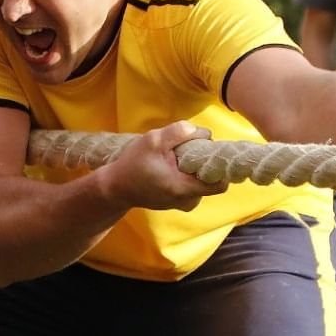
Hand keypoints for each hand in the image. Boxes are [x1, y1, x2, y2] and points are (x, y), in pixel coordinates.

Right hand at [101, 121, 227, 211]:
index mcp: (183, 188)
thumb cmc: (132, 164)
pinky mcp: (176, 201)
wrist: (115, 187)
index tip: (211, 151)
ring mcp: (182, 203)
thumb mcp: (153, 140)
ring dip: (194, 168)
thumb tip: (204, 133)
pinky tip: (170, 166)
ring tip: (174, 158)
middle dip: (204, 163)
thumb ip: (179, 132)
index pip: (220, 184)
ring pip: (201, 182)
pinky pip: (191, 185)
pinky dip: (186, 174)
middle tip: (187, 150)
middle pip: (211, 180)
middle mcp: (187, 200)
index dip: (220, 166)